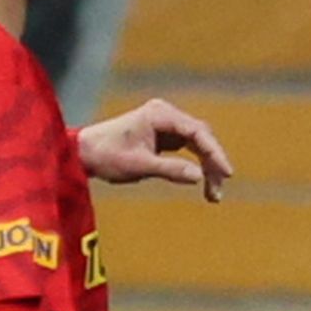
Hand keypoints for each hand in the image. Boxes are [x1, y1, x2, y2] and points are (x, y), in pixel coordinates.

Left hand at [80, 97, 231, 198]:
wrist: (83, 152)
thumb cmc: (106, 155)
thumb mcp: (139, 166)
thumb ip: (170, 170)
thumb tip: (199, 177)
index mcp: (159, 114)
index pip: (197, 131)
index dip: (215, 152)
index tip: (227, 172)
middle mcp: (165, 114)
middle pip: (201, 137)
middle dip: (212, 164)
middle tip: (217, 192)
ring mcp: (165, 124)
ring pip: (197, 144)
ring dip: (206, 167)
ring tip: (213, 195)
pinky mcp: (163, 136)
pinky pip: (187, 149)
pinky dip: (195, 165)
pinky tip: (203, 183)